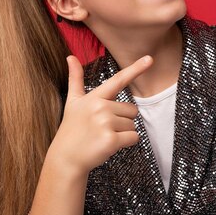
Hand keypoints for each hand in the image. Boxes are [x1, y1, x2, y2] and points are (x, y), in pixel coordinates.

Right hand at [47, 54, 152, 174]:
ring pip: (133, 125)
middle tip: (103, 128)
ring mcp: (105, 123)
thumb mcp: (73, 102)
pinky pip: (134, 137)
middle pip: (132, 110)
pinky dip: (126, 143)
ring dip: (123, 133)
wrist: (66, 158)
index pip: (118, 80)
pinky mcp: (111, 140)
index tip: (149, 58)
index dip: (135, 68)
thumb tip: (71, 56)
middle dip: (122, 120)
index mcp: (94, 97)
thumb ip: (75, 79)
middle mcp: (100, 107)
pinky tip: (109, 145)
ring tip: (103, 136)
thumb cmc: (72, 129)